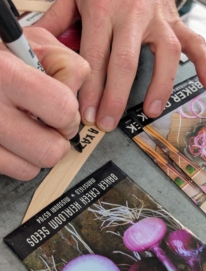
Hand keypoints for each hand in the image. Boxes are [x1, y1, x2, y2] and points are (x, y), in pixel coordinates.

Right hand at [0, 27, 89, 179]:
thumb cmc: (3, 54)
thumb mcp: (34, 43)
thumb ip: (66, 65)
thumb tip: (78, 100)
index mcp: (6, 74)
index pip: (63, 110)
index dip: (71, 114)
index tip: (66, 112)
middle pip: (51, 150)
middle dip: (59, 139)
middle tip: (50, 125)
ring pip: (33, 168)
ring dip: (40, 151)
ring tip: (30, 129)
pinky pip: (15, 172)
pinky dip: (22, 160)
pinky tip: (17, 139)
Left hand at [37, 0, 205, 131]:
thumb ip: (59, 22)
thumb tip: (43, 50)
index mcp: (102, 8)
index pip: (95, 58)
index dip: (91, 90)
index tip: (88, 114)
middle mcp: (132, 14)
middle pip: (126, 63)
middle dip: (116, 98)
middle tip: (109, 123)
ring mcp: (157, 17)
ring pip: (164, 54)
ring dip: (159, 86)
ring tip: (150, 111)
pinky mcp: (174, 20)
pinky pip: (194, 40)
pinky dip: (204, 62)